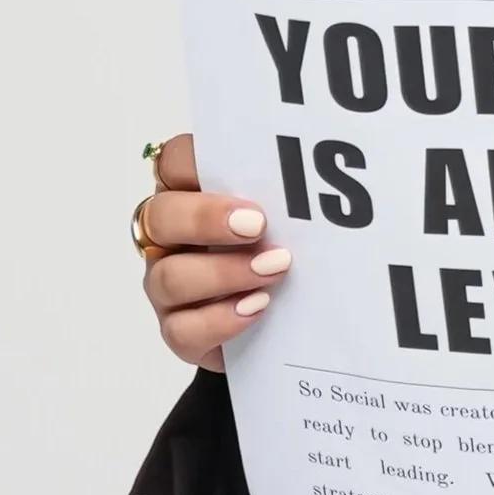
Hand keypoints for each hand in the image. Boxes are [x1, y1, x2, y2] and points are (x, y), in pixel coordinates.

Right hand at [137, 133, 289, 372]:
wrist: (289, 330)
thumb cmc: (288, 262)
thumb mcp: (292, 224)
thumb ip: (291, 200)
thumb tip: (331, 174)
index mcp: (192, 199)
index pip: (173, 164)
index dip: (193, 161)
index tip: (238, 170)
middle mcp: (172, 241)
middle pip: (161, 217)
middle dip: (206, 218)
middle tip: (257, 225)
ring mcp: (169, 289)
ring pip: (170, 277)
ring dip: (223, 272)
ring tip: (274, 270)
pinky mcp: (181, 333)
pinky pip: (182, 329)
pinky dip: (220, 319)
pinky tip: (258, 308)